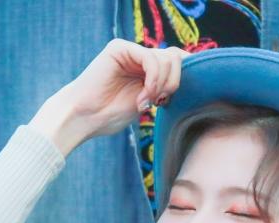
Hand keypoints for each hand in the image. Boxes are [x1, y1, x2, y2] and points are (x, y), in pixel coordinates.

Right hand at [66, 39, 189, 134]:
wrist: (86, 117)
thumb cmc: (111, 115)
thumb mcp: (147, 102)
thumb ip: (164, 88)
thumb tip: (192, 75)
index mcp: (148, 69)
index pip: (179, 63)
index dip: (183, 79)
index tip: (167, 103)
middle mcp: (140, 57)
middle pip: (177, 58)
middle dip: (174, 84)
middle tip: (160, 103)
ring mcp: (131, 51)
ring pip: (167, 58)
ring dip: (162, 85)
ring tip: (146, 102)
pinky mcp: (120, 48)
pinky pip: (151, 59)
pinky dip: (153, 80)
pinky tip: (143, 97)